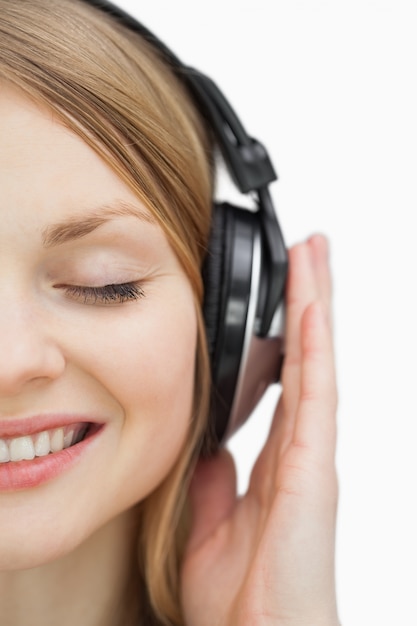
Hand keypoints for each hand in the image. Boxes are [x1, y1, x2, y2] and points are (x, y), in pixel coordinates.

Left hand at [181, 235, 339, 625]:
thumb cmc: (243, 597)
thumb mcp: (210, 524)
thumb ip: (213, 481)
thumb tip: (207, 446)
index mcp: (278, 460)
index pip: (285, 380)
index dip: (287, 335)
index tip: (283, 294)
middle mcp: (301, 448)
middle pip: (306, 359)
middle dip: (308, 303)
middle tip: (308, 254)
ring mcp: (312, 452)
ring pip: (316, 362)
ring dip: (315, 307)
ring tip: (315, 257)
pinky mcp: (314, 464)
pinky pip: (315, 392)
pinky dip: (314, 346)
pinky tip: (312, 306)